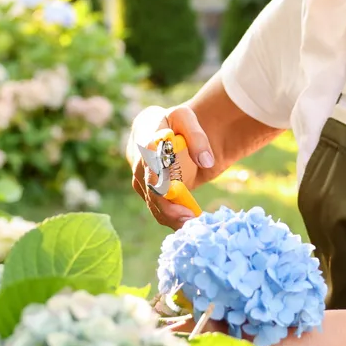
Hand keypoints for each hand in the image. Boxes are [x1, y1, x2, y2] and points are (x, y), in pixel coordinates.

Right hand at [128, 103, 214, 228]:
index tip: (170, 190)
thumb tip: (207, 161)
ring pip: (152, 201)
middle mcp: (139, 161)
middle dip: (168, 204)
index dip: (158, 174)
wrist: (161, 132)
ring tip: (192, 226)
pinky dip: (171, 219)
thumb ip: (197, 136)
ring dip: (171, 216)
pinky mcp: (147, 192)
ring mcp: (141, 179)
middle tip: (189, 216)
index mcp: (145, 138)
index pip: (149, 157)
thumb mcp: (186, 118)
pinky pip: (157, 208)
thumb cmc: (174, 123)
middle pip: (150, 186)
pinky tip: (187, 227)